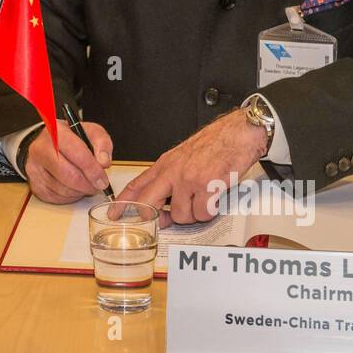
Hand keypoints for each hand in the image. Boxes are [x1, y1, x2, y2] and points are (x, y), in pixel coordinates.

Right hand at [24, 121, 113, 203]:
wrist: (48, 145)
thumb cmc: (72, 139)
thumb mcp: (90, 132)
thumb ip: (102, 143)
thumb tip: (103, 162)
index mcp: (56, 131)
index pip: (76, 153)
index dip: (92, 169)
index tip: (102, 179)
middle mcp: (40, 148)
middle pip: (68, 174)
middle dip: (87, 184)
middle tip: (97, 186)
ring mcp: (34, 167)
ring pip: (62, 189)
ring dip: (80, 191)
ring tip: (86, 184)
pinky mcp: (33, 184)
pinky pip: (56, 197)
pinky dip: (70, 197)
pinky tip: (74, 188)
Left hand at [116, 110, 265, 224]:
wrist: (238, 133)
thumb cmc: (215, 143)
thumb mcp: (183, 156)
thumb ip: (170, 178)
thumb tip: (163, 207)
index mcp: (165, 164)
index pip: (137, 184)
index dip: (123, 202)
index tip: (114, 213)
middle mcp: (173, 171)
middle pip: (150, 204)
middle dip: (156, 218)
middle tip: (166, 220)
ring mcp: (188, 179)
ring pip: (181, 216)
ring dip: (194, 214)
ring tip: (204, 198)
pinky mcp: (207, 186)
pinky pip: (202, 214)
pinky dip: (210, 210)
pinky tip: (214, 197)